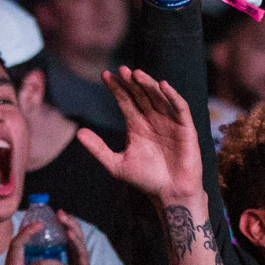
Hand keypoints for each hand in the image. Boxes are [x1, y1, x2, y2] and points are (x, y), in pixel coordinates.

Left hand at [80, 67, 205, 201]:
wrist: (170, 195)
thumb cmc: (146, 180)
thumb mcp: (116, 164)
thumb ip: (98, 148)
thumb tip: (78, 132)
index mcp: (137, 125)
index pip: (125, 101)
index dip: (116, 88)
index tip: (105, 75)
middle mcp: (153, 120)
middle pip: (141, 95)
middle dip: (131, 82)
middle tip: (121, 69)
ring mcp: (169, 122)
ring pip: (158, 97)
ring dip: (148, 84)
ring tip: (136, 74)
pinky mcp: (186, 128)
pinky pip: (180, 108)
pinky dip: (173, 96)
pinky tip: (163, 85)